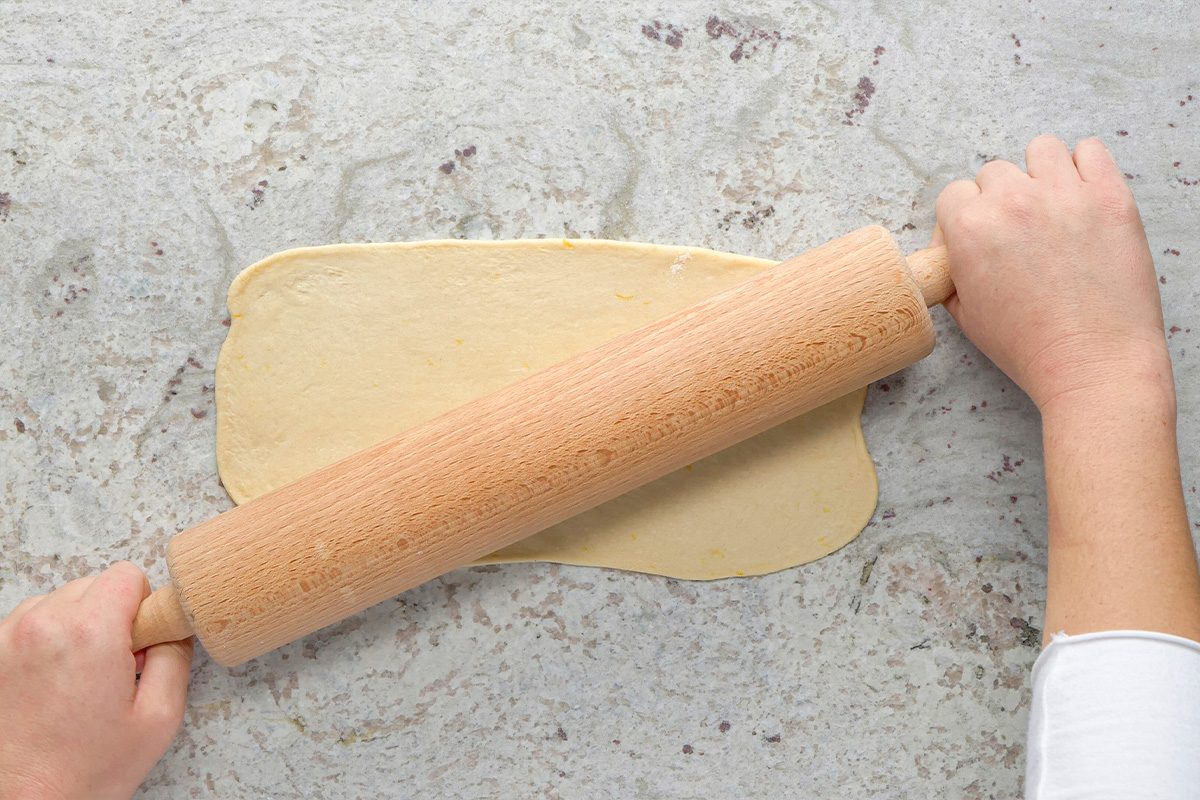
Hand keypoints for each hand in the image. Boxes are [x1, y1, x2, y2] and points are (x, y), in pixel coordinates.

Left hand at [0, 562, 192, 799]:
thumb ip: (175, 658)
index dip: (144, 608)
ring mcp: (8, 638)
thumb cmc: (81, 773)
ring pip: (59, 602)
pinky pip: (29, 624)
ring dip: (76, 628)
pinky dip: (46, 642)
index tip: (142, 644)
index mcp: (89, 633)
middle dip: (111, 618)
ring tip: (79, 679)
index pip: (127, 576)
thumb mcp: (158, 718)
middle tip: (114, 668)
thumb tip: (173, 628)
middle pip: (93, 586)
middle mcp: (42, 625)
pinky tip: (52, 682)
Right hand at [933, 135, 1172, 411]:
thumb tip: (953, 254)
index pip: (954, 193)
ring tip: (1050, 204)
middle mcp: (1013, 202)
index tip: (977, 237)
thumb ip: (952, 272)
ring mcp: (1064, 194)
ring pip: (1041, 150)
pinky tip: (1082, 194)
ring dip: (1039, 173)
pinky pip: (1090, 150)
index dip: (962, 217)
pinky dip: (1084, 165)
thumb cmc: (1030, 346)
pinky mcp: (1109, 196)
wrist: (1092, 363)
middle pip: (994, 172)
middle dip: (1000, 198)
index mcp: (970, 229)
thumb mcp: (966, 316)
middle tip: (1017, 231)